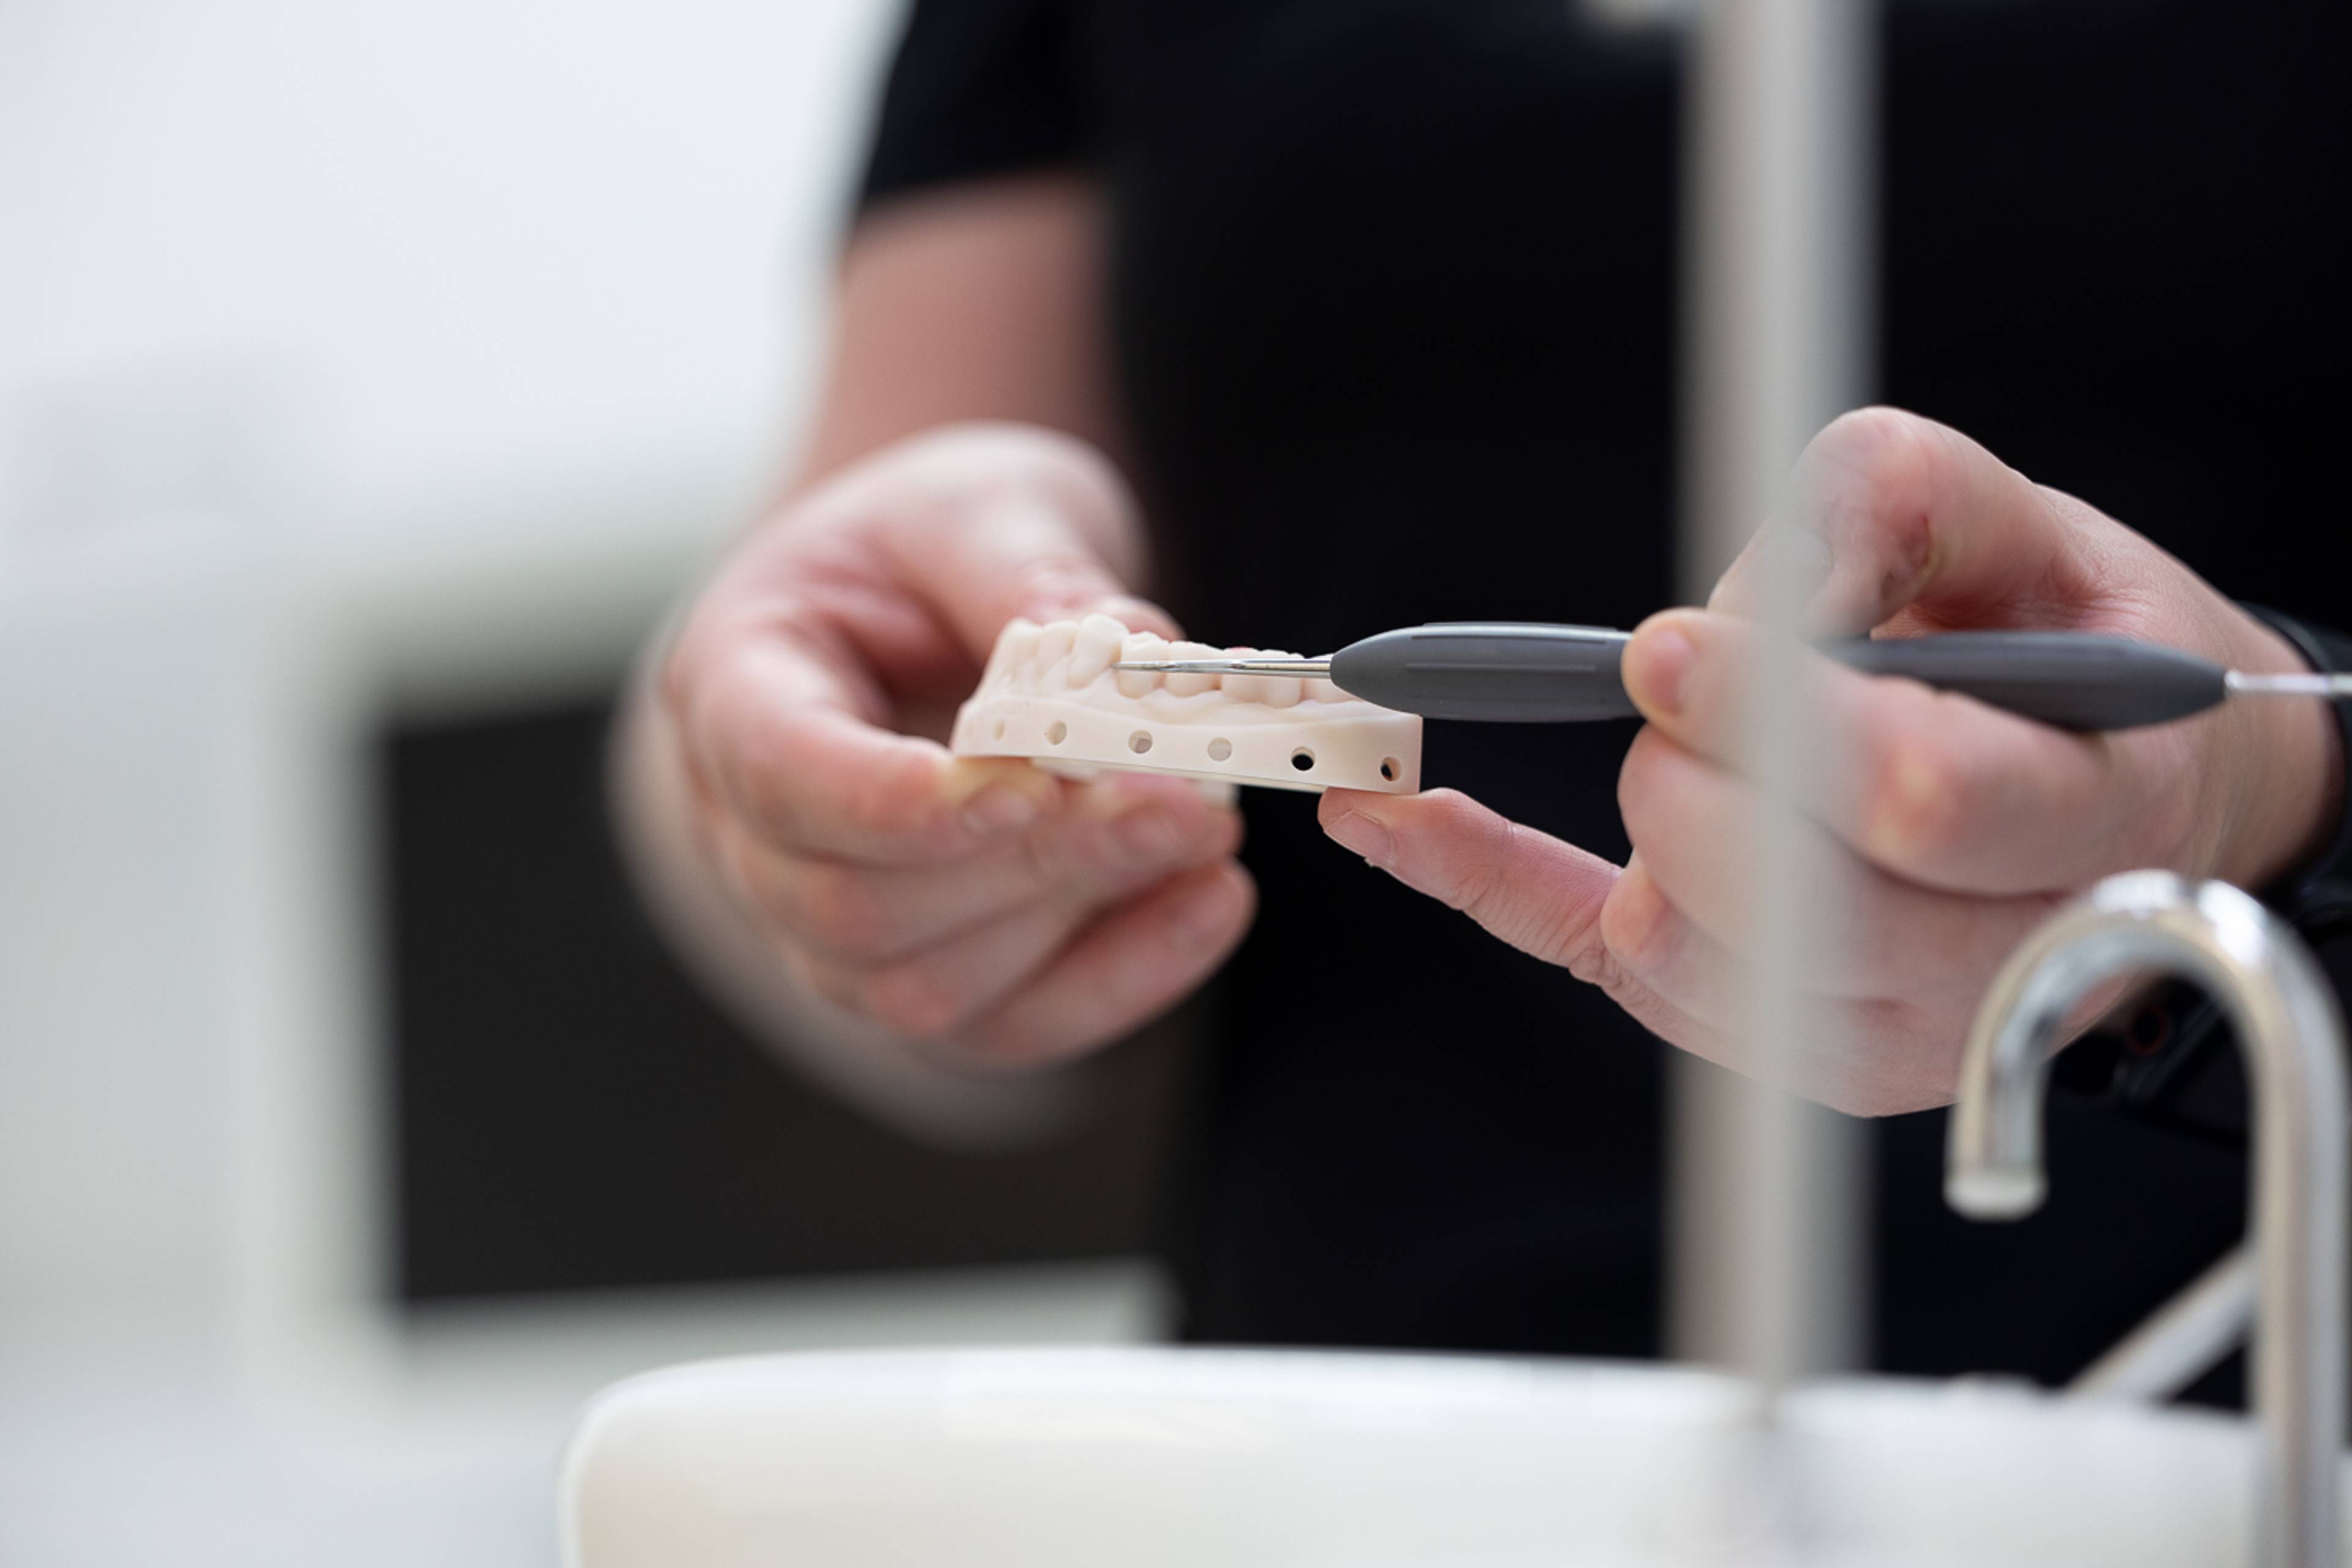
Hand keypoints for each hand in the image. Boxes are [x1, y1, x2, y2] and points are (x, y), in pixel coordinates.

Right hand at [659, 423, 1253, 1066]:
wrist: (928, 596)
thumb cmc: (926, 543)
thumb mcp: (975, 505)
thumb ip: (1034, 575)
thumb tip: (1138, 650)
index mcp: (733, 689)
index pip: (781, 778)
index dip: (892, 803)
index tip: (1026, 786)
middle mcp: (752, 835)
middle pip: (859, 910)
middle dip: (1032, 862)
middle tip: (1183, 801)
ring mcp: (826, 931)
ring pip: (926, 992)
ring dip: (1081, 920)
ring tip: (1206, 829)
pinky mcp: (928, 978)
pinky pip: (1009, 1027)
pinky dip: (1120, 979)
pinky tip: (1213, 902)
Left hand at [1318, 409, 2340, 1113]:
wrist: (2126, 793)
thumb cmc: (2076, 652)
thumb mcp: (2027, 522)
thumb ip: (1890, 514)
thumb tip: (1738, 611)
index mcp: (2088, 816)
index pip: (1919, 804)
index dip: (1775, 723)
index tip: (1672, 649)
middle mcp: (1992, 961)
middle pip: (1785, 900)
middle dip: (1700, 770)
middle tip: (1698, 676)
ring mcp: (1879, 1031)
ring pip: (1690, 953)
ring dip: (1653, 823)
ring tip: (1707, 745)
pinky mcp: (1772, 1034)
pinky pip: (1599, 965)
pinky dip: (1482, 880)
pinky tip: (1393, 818)